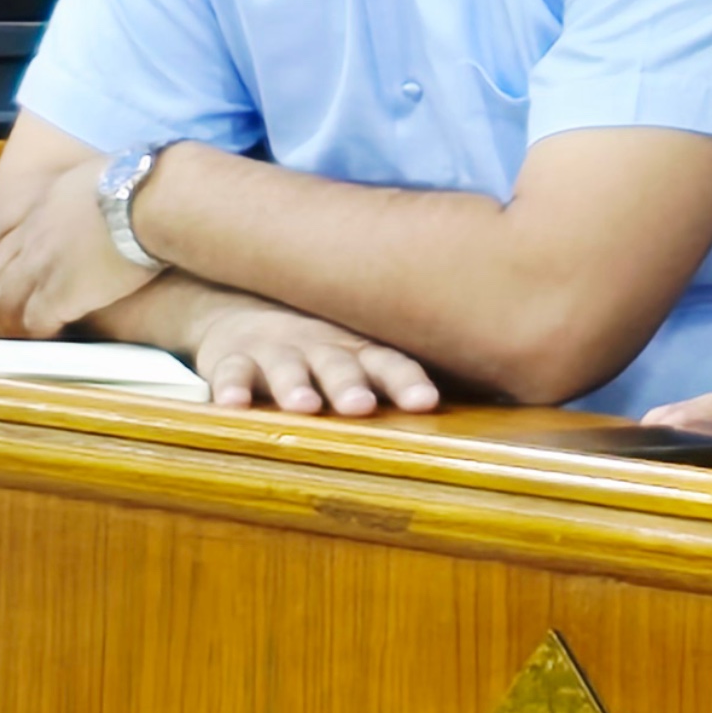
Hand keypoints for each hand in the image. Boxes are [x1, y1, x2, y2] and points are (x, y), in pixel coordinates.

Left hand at [0, 144, 163, 338]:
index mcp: (44, 208)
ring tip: (22, 332)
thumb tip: (113, 192)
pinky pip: (35, 321)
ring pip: (8, 301)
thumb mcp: (102, 173)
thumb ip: (92, 189)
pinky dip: (38, 332)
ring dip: (12, 319)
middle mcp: (34, 238)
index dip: (5, 264)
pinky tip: (50, 336)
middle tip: (8, 311)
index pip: (7, 242)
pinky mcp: (60, 294)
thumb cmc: (140, 182)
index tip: (11, 276)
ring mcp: (42, 267)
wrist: (146, 201)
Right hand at [192, 304, 441, 415]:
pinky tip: (231, 404)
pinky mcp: (233, 357)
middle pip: (340, 366)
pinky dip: (229, 388)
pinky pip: (229, 373)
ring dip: (294, 386)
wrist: (249, 307)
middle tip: (361, 406)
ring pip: (287, 368)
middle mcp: (323, 347)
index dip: (408, 382)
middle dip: (350, 385)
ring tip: (302, 406)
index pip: (391, 363)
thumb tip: (483, 390)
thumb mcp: (364, 352)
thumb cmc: (327, 343)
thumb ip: (402, 375)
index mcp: (363, 350)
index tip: (425, 402)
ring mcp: (277, 351)